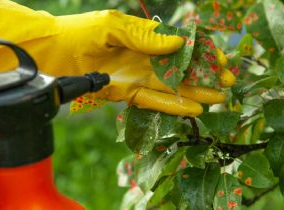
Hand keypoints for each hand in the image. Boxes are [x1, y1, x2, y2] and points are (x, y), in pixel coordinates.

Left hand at [0, 0, 233, 116]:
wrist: (54, 52)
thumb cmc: (81, 31)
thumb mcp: (114, 26)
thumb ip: (144, 36)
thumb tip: (178, 42)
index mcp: (144, 37)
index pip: (180, 45)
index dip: (201, 53)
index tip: (221, 60)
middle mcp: (143, 57)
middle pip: (180, 68)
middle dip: (204, 75)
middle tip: (229, 83)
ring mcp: (135, 76)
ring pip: (171, 86)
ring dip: (194, 92)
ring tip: (218, 98)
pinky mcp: (125, 92)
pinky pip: (152, 100)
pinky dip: (171, 104)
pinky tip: (192, 108)